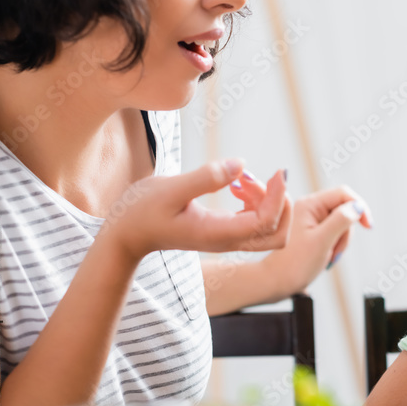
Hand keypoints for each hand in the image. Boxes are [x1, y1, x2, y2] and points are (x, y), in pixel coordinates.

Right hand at [102, 159, 291, 262]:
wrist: (125, 236)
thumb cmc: (141, 212)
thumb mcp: (170, 189)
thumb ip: (206, 178)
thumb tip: (241, 164)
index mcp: (218, 233)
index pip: (266, 222)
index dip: (279, 197)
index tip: (277, 171)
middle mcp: (228, 241)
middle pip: (277, 235)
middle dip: (280, 204)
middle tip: (257, 179)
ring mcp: (228, 239)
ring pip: (269, 228)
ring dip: (267, 200)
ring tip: (241, 180)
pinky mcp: (225, 231)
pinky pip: (255, 222)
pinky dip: (257, 202)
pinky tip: (237, 186)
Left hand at [230, 172, 371, 295]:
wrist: (277, 282)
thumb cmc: (295, 264)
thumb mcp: (322, 242)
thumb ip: (341, 220)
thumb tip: (358, 206)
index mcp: (309, 204)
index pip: (343, 194)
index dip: (359, 207)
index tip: (368, 226)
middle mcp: (310, 207)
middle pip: (345, 209)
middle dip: (347, 230)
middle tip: (336, 249)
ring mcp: (312, 218)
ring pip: (342, 222)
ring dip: (342, 240)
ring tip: (330, 256)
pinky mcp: (315, 230)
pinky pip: (336, 231)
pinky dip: (337, 244)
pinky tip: (328, 255)